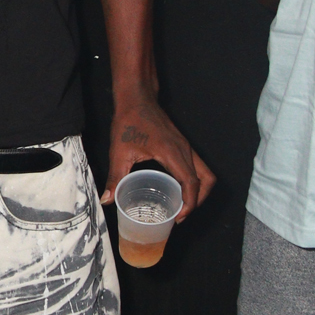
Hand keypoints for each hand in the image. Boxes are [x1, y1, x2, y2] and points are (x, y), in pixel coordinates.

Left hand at [102, 96, 216, 217]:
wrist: (136, 98)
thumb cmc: (130, 120)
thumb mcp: (119, 152)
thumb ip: (115, 177)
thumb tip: (108, 199)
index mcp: (172, 152)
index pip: (191, 182)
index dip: (190, 203)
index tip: (179, 217)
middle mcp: (184, 149)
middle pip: (206, 179)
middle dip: (198, 200)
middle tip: (181, 215)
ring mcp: (186, 146)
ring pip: (205, 173)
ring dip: (199, 191)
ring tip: (182, 206)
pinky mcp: (183, 145)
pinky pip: (197, 166)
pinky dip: (194, 181)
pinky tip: (177, 189)